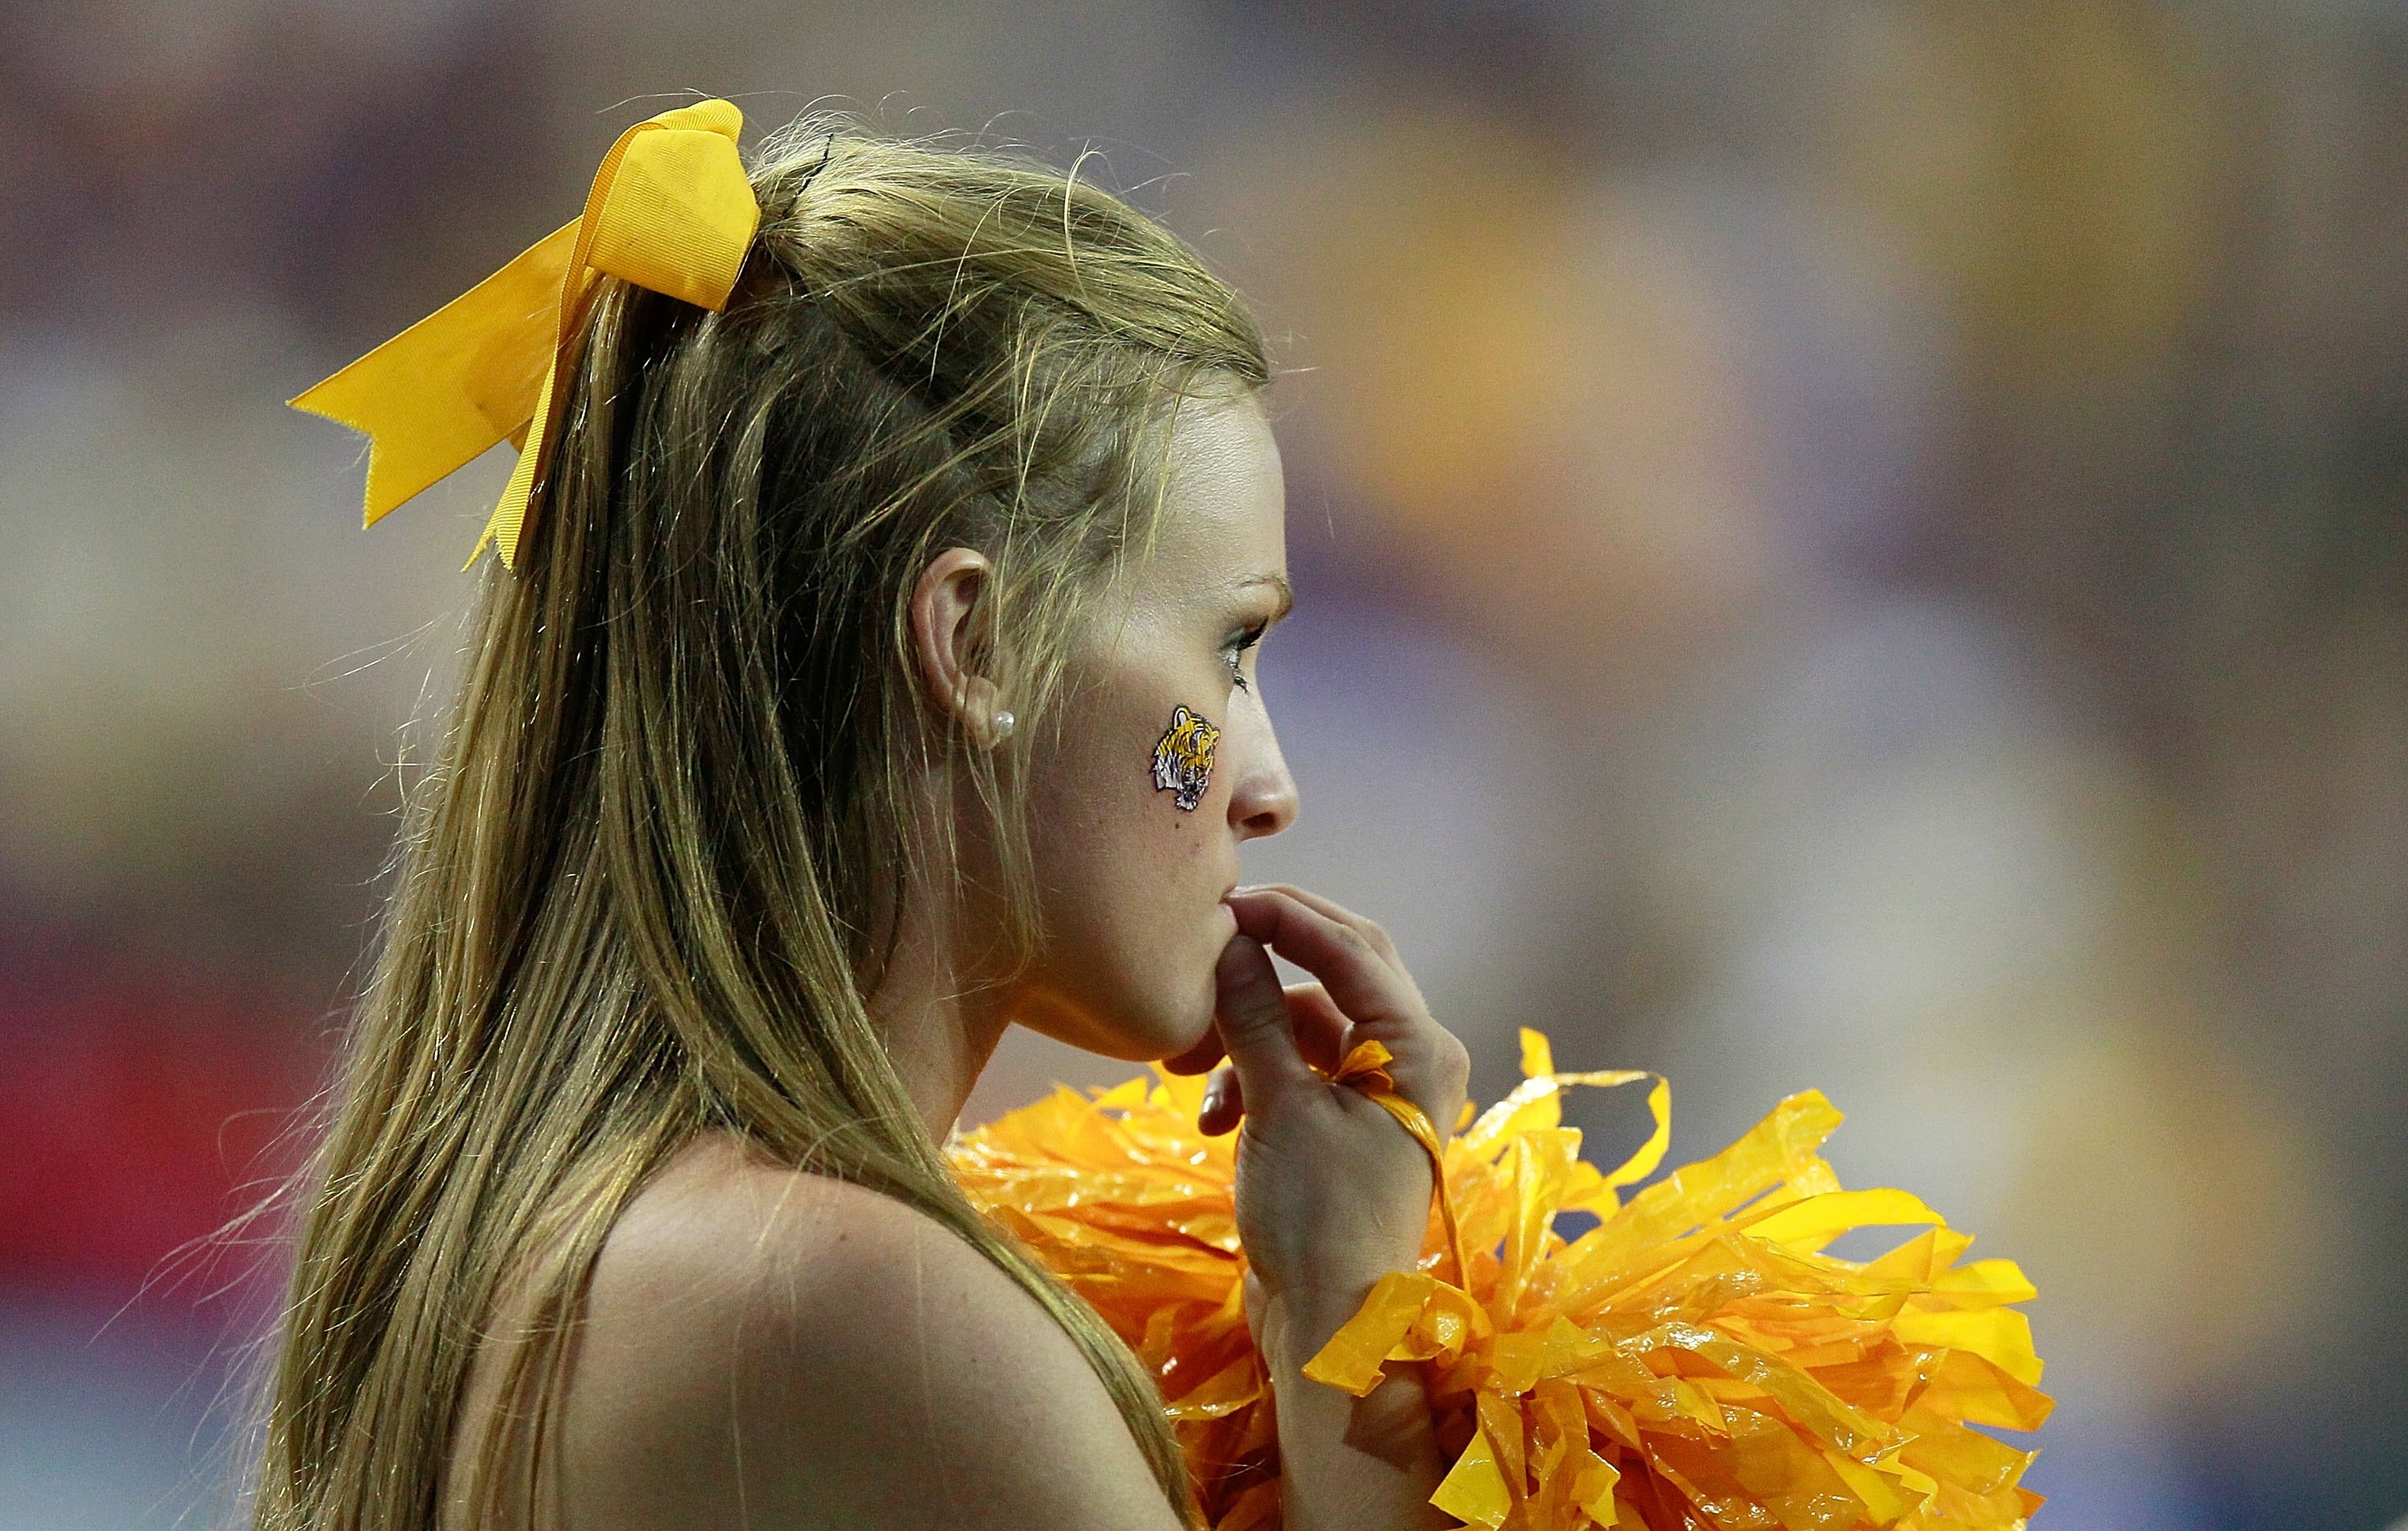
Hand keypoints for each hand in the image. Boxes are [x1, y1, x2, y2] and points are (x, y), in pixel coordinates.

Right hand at [1166, 886, 1470, 1322]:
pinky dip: (1256, 1079)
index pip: (1352, 947)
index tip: (1223, 905)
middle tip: (1209, 950)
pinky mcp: (1350, 1121)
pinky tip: (1214, 1120)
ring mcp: (1385, 1090)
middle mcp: (1415, 1057)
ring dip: (1248, 1037)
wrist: (1332, 1327)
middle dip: (1267, 966)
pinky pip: (1301, 1068)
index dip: (1285, 917)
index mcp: (1419, 1046)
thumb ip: (1253, 1015)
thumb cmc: (1318, 1218)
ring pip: (1309, 1023)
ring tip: (1191, 1071)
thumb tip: (1230, 939)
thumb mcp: (1277, 1107)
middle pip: (1339, 971)